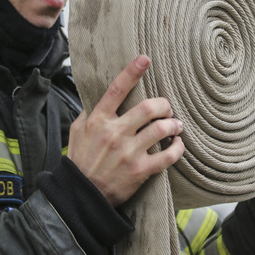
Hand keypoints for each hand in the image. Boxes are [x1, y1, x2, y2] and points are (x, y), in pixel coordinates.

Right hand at [67, 55, 184, 206]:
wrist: (82, 195)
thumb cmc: (80, 160)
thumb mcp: (76, 131)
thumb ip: (88, 112)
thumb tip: (97, 95)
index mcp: (99, 120)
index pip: (116, 90)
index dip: (132, 72)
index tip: (144, 59)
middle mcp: (115, 133)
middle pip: (149, 108)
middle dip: (164, 104)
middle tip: (167, 107)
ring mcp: (129, 152)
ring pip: (162, 129)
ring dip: (174, 124)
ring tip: (176, 124)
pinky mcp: (140, 170)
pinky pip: (168, 156)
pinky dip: (178, 148)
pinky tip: (178, 144)